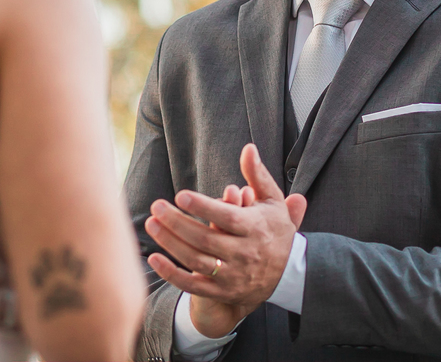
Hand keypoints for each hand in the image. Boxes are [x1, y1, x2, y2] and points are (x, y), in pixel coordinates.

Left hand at [145, 144, 307, 336]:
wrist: (288, 274)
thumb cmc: (274, 230)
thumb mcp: (273, 201)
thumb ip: (258, 175)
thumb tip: (248, 148)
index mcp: (255, 229)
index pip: (227, 218)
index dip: (204, 207)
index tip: (180, 195)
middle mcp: (244, 254)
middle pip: (206, 240)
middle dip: (178, 223)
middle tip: (156, 206)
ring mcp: (232, 276)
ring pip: (196, 261)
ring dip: (171, 244)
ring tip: (152, 224)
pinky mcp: (222, 292)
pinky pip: (193, 286)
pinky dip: (172, 274)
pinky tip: (154, 258)